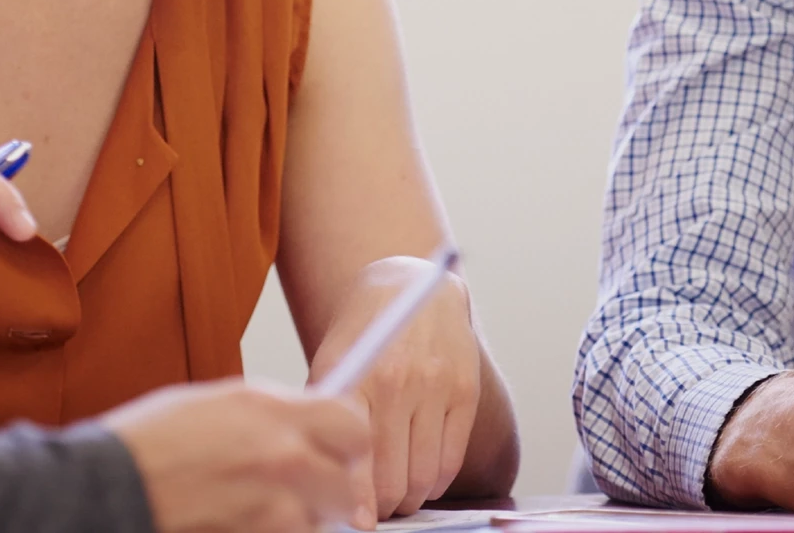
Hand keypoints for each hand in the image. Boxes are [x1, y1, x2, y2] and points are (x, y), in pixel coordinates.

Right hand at [104, 379, 372, 532]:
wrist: (110, 490)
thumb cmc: (148, 445)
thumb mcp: (217, 403)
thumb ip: (272, 413)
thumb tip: (305, 422)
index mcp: (274, 412)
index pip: (354, 425)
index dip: (346, 441)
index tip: (338, 450)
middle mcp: (283, 458)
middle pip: (345, 484)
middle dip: (326, 490)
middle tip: (297, 490)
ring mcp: (274, 510)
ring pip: (317, 523)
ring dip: (296, 520)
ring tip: (250, 508)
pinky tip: (237, 522)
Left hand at [305, 255, 482, 524]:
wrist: (408, 284)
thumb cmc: (362, 335)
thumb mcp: (333, 365)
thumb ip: (330, 420)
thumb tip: (328, 486)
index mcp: (356, 379)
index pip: (355, 464)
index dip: (355, 505)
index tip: (355, 522)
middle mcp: (397, 382)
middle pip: (392, 480)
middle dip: (382, 506)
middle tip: (375, 507)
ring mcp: (436, 386)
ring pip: (424, 478)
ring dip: (410, 498)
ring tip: (398, 492)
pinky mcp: (465, 391)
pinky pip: (451, 461)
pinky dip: (436, 481)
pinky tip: (423, 473)